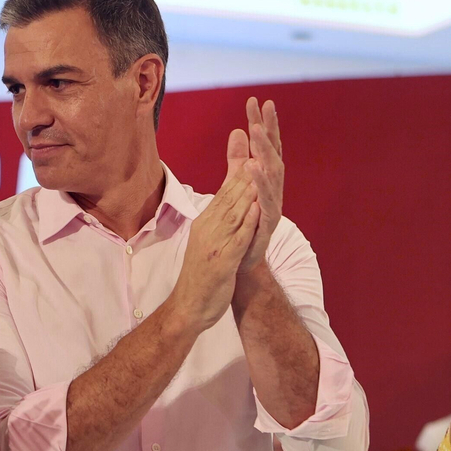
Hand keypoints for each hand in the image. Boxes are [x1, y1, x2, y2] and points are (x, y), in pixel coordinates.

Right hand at [167, 136, 259, 331]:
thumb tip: (227, 195)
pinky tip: (256, 208)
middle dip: (246, 168)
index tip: (254, 144)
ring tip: (260, 167)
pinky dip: (246, 222)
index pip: (226, 189)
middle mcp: (209, 227)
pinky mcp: (221, 261)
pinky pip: (236, 239)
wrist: (189, 307)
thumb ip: (221, 215)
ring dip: (247, 189)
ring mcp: (214, 244)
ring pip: (233, 212)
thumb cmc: (203, 272)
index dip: (242, 165)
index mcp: (207, 221)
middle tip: (260, 143)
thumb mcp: (211, 238)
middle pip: (230, 194)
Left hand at [237, 97, 283, 274]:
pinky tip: (253, 168)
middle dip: (268, 132)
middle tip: (261, 110)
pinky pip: (265, 200)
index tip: (255, 100)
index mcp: (266, 179)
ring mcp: (272, 206)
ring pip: (272, 175)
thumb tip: (238, 130)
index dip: (262, 123)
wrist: (240, 260)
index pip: (265, 146)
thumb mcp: (236, 184)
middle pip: (273, 155)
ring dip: (265, 152)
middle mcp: (273, 189)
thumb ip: (237, 159)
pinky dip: (260, 184)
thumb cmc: (242, 221)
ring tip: (257, 133)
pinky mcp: (266, 223)